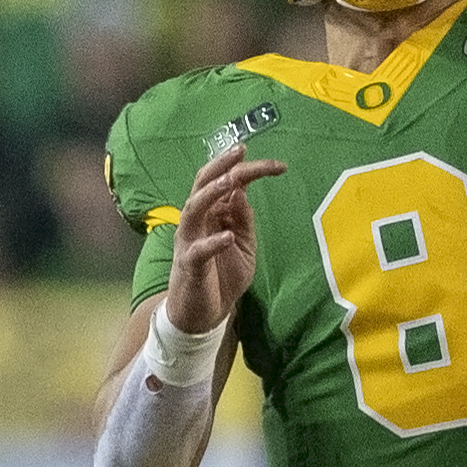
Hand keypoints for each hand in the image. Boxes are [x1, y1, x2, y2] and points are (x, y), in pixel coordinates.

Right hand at [164, 145, 286, 336]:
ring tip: (232, 181)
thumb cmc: (223, 276)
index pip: (226, 182)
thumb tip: (244, 191)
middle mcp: (197, 221)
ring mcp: (190, 241)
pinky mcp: (189, 265)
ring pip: (193, 208)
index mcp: (212, 214)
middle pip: (203, 184)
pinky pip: (197, 250)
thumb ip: (244, 220)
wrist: (204, 315)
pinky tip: (228, 237)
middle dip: (221, 166)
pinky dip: (212, 242)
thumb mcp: (244, 245)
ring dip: (211, 192)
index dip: (249, 170)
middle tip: (241, 151)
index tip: (278, 165)